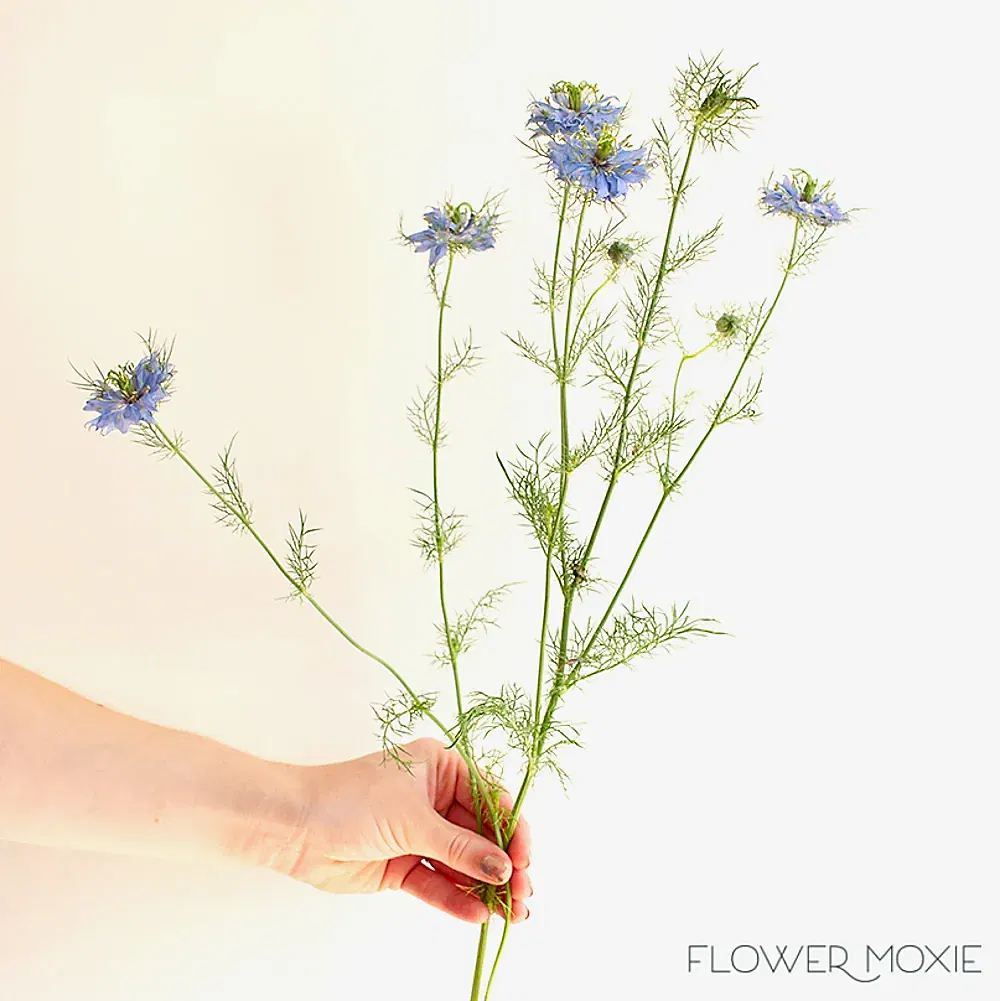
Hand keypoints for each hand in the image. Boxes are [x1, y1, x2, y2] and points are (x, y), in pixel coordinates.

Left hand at [268, 737, 531, 922]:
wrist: (294, 826)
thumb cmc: (350, 800)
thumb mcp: (413, 820)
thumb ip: (460, 848)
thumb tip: (504, 868)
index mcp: (441, 768)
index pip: (490, 798)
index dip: (511, 829)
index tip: (525, 859)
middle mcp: (434, 798)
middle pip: (480, 835)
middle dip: (503, 865)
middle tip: (524, 894)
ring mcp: (418, 834)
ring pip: (462, 864)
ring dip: (485, 888)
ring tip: (511, 913)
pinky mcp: (402, 865)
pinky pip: (437, 884)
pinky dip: (457, 900)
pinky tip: (478, 916)